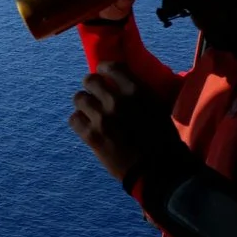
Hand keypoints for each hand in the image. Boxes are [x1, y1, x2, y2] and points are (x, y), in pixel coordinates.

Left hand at [69, 62, 186, 182]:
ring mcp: (102, 118)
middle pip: (90, 80)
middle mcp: (117, 101)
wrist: (158, 170)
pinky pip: (74, 119)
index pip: (111, 66)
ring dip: (84, 104)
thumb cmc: (162, 138)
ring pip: (79, 98)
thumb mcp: (156, 107)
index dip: (103, 68)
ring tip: (90, 111)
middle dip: (91, 86)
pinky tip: (86, 126)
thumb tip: (119, 81)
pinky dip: (79, 121)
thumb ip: (137, 93)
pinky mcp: (92, 136)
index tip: (102, 73)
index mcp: (136, 91)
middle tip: (95, 94)